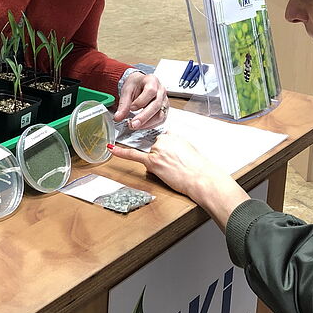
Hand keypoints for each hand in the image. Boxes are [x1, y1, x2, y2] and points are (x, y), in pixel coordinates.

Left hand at [109, 133, 248, 229]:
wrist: (201, 178)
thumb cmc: (198, 167)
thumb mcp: (190, 148)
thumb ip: (177, 144)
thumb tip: (171, 148)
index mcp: (173, 135)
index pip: (163, 140)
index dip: (168, 150)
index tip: (174, 156)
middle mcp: (164, 140)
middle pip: (156, 148)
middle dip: (163, 157)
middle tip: (176, 166)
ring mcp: (157, 150)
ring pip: (151, 156)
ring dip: (159, 163)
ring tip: (173, 170)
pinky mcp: (152, 162)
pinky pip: (134, 155)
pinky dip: (121, 152)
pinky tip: (112, 149)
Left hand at [114, 72, 167, 129]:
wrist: (139, 83)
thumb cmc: (135, 84)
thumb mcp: (127, 90)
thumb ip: (123, 104)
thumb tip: (118, 117)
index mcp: (152, 81)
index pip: (151, 91)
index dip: (141, 101)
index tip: (131, 108)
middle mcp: (161, 91)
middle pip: (156, 105)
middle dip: (144, 117)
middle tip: (133, 124)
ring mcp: (164, 101)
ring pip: (160, 115)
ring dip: (147, 123)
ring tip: (135, 126)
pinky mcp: (164, 110)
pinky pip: (160, 120)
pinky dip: (150, 125)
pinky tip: (141, 126)